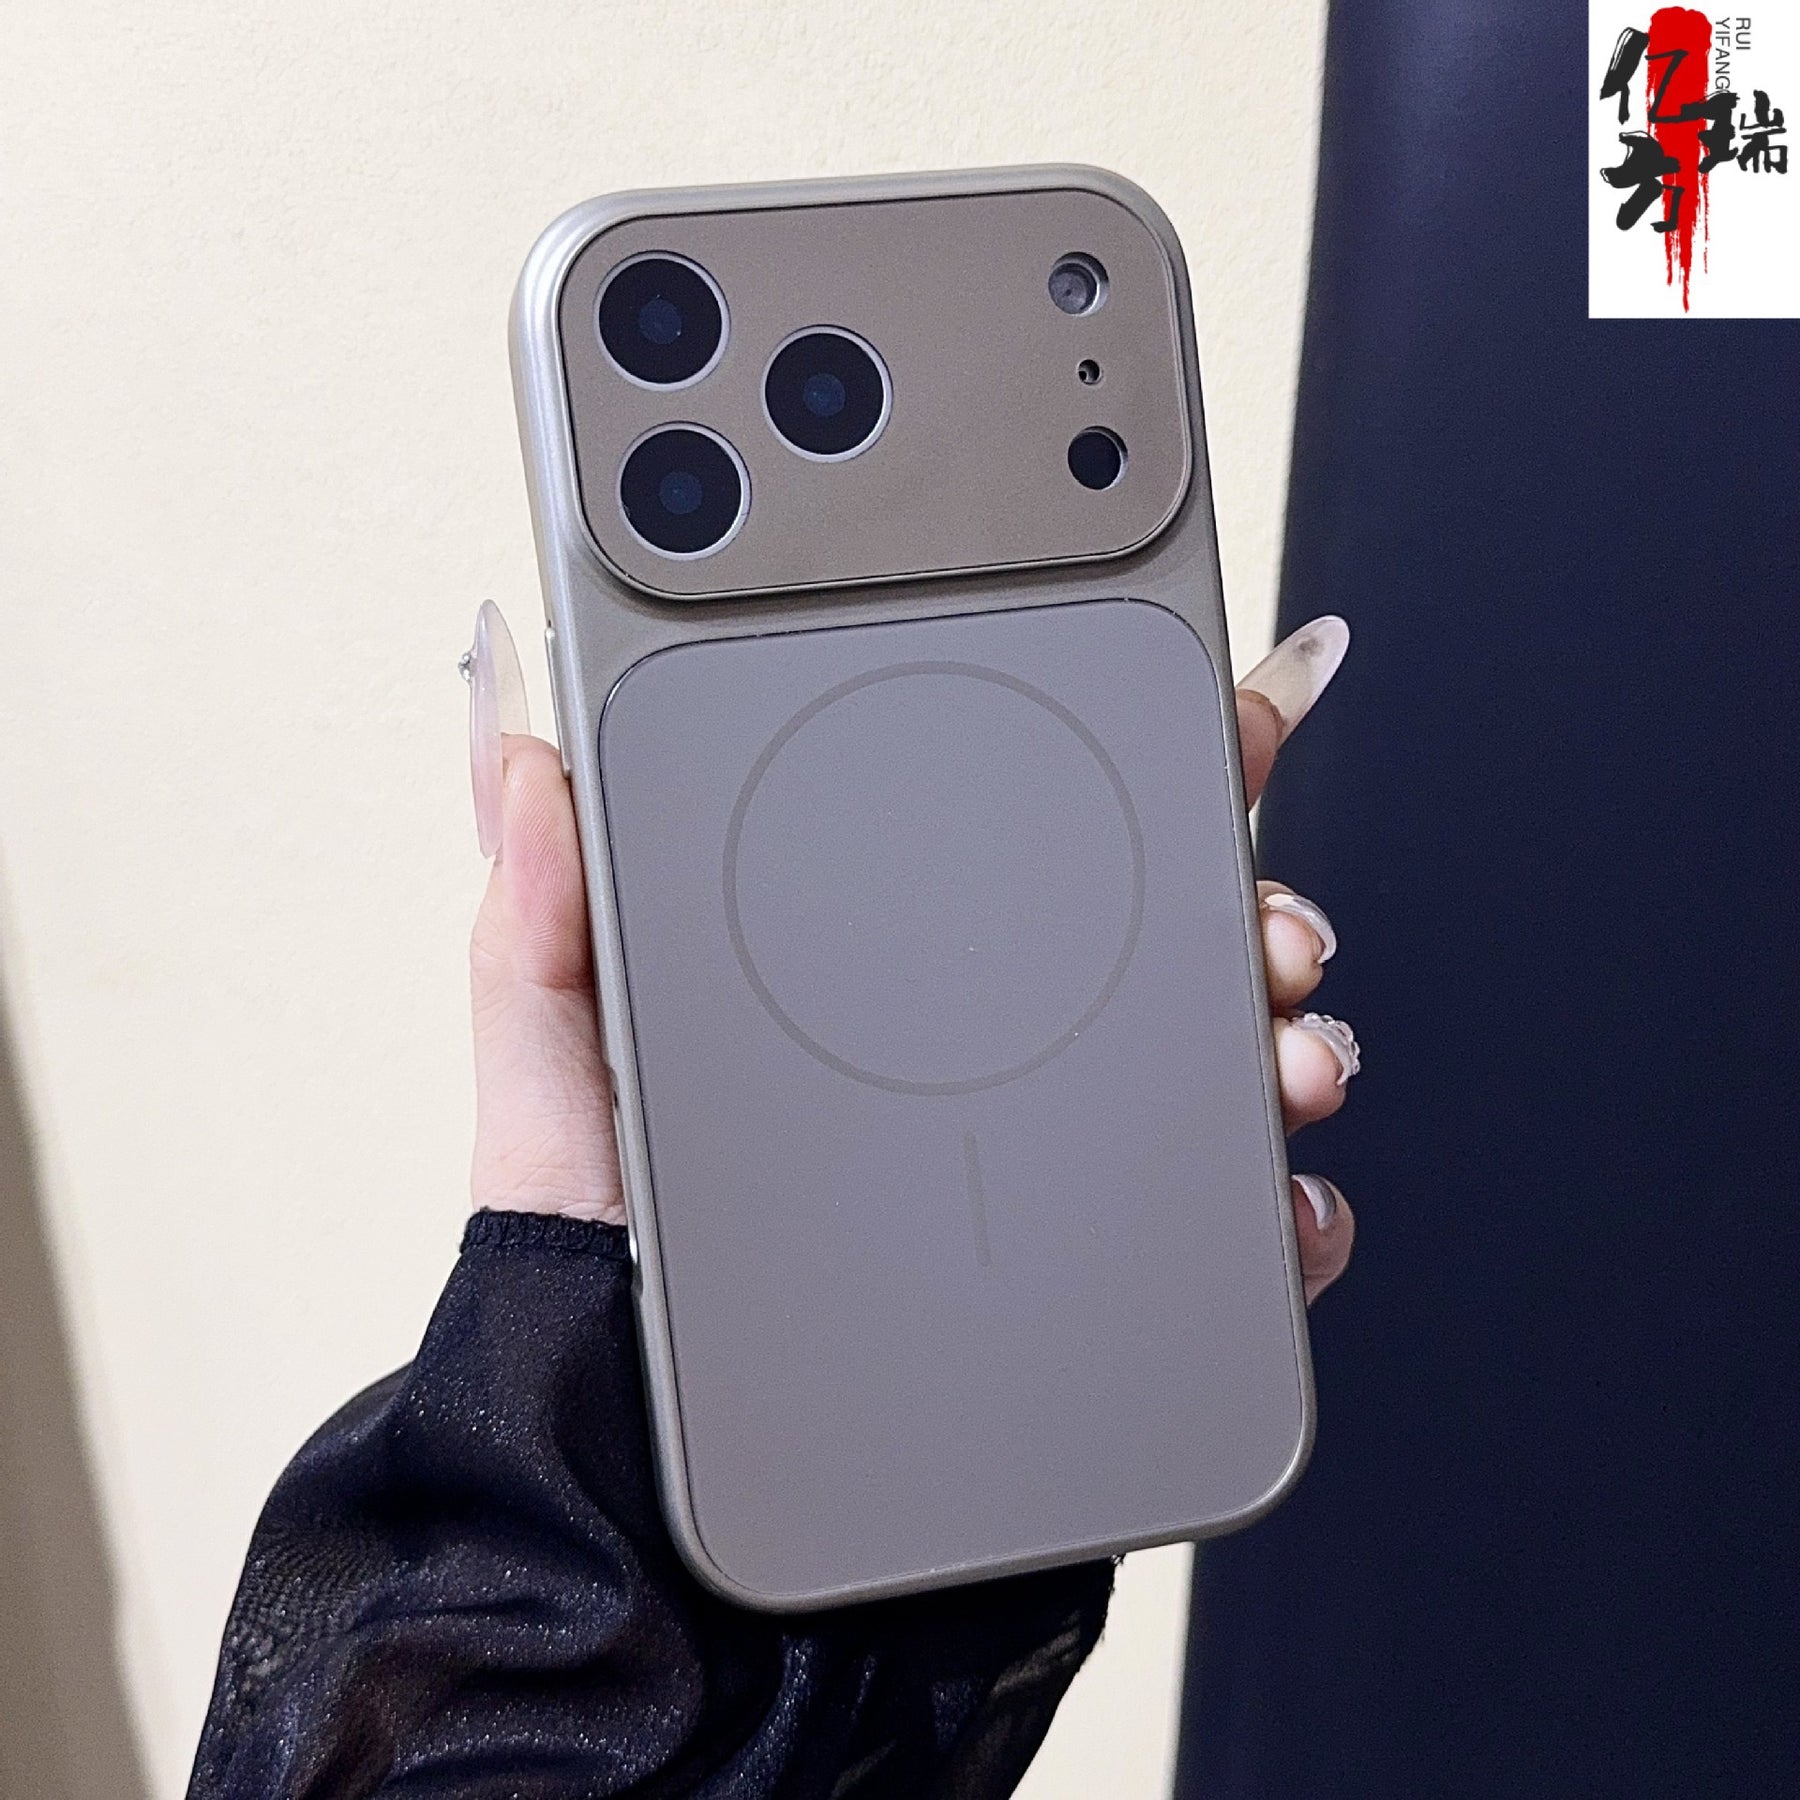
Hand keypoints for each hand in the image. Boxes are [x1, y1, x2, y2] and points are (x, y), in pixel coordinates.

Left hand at [465, 606, 1356, 1303]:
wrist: (645, 1482)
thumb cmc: (594, 1268)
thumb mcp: (555, 1073)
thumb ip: (538, 917)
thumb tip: (522, 749)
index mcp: (877, 980)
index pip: (1023, 841)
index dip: (1139, 770)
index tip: (1221, 726)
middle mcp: (973, 1065)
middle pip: (1156, 945)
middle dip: (1249, 910)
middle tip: (1266, 926)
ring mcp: (1039, 1174)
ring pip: (1209, 1076)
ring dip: (1283, 1046)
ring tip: (1281, 1057)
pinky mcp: (1084, 1291)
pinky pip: (1218, 1239)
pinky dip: (1283, 1216)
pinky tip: (1280, 1203)